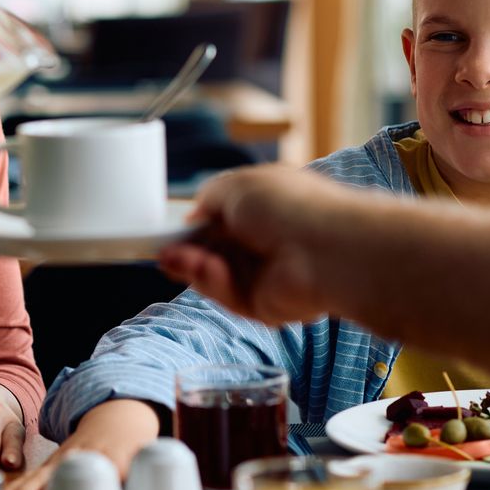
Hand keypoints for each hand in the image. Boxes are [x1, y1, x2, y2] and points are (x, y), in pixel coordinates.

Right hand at [2, 399, 158, 489]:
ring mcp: (65, 458)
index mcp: (112, 458)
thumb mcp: (144, 462)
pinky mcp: (54, 462)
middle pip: (62, 479)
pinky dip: (17, 489)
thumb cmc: (135, 447)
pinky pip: (33, 475)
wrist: (118, 418)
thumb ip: (142, 484)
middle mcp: (84, 456)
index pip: (97, 476)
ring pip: (42, 477)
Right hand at [158, 165, 357, 324]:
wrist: (327, 249)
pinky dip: (212, 282)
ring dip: (192, 265)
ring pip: (213, 275)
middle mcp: (264, 241)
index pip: (219, 220)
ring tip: (176, 258)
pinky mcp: (262, 304)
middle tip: (162, 250)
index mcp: (263, 208)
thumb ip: (208, 199)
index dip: (192, 226)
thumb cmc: (289, 206)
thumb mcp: (236, 185)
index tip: (166, 231)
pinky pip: (226, 295)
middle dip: (184, 249)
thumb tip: (193, 217)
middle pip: (211, 251)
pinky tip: (207, 268)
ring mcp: (263, 274)